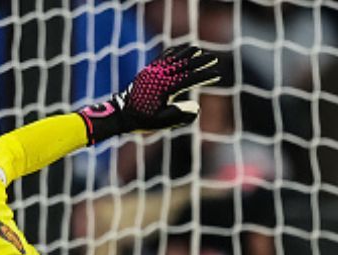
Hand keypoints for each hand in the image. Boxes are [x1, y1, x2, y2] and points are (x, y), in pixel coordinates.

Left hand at [78, 44, 220, 143]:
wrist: (121, 114)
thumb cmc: (142, 120)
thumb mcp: (162, 122)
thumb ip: (179, 115)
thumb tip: (196, 107)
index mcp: (165, 88)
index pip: (189, 79)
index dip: (204, 76)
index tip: (217, 74)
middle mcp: (159, 77)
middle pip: (184, 65)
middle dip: (200, 62)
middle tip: (214, 58)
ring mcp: (152, 72)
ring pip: (173, 59)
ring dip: (187, 53)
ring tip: (199, 49)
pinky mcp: (147, 71)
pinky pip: (162, 58)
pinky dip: (172, 53)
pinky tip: (178, 49)